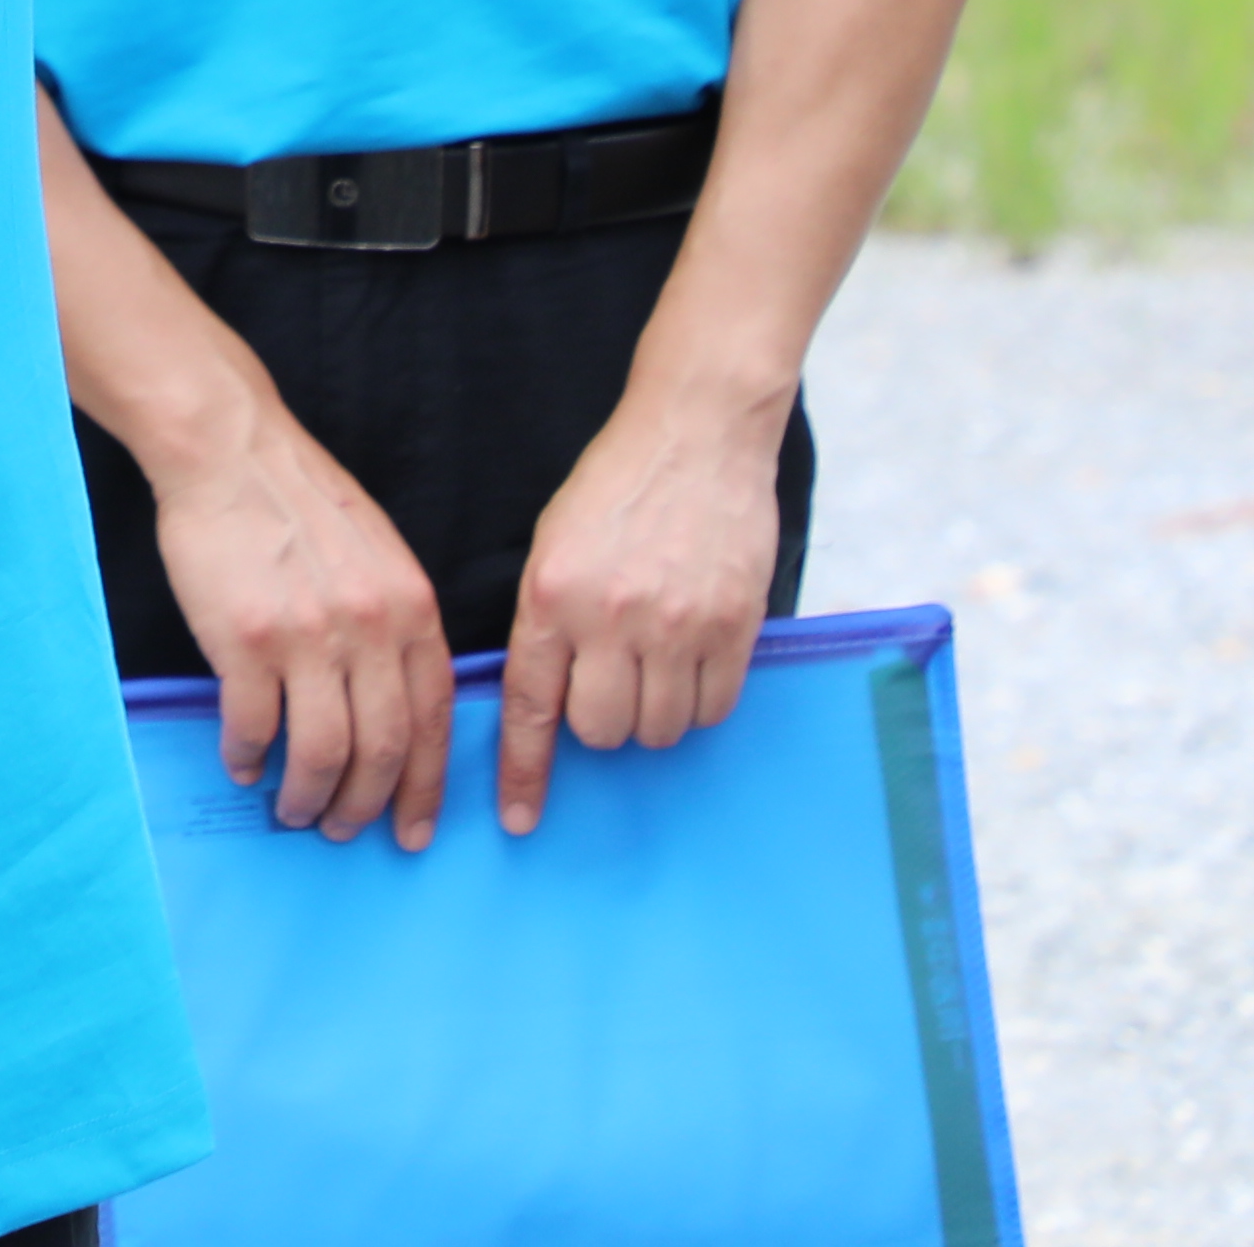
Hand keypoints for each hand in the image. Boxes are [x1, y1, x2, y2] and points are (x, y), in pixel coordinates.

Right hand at [154, 414, 458, 847]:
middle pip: (383, 749)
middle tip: (344, 830)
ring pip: (322, 753)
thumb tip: (394, 705)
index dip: (426, 785)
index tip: (412, 829)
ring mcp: (307, 635)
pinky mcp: (245, 639)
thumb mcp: (380, 556)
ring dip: (308, 797)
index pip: (434, 719)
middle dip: (365, 805)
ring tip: (293, 810)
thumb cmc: (302, 502)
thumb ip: (396, 625)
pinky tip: (242, 764)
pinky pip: (253, 727)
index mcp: (411, 608)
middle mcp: (370, 627)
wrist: (230, 449)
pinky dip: (248, 758)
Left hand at [496, 382, 789, 833]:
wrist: (697, 432)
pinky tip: (696, 660)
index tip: (520, 820)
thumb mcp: (555, 545)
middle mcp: (610, 617)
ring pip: (660, 729)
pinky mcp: (732, 625)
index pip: (532, 708)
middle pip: (601, 732)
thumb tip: (551, 701)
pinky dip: (701, 701)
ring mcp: (676, 624)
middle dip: (603, 722)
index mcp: (552, 596)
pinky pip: (714, 708)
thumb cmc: (617, 487)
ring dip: (655, 713)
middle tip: (614, 680)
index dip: (524, 773)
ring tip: (658, 662)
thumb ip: (549, 621)